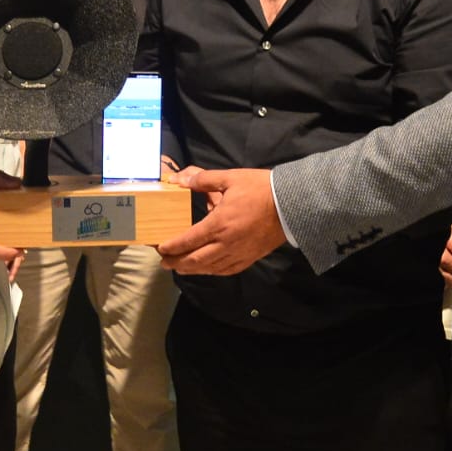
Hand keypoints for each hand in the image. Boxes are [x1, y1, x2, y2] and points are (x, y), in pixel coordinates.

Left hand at [157, 167, 284, 275]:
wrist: (290, 205)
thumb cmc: (260, 189)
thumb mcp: (231, 178)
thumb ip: (204, 180)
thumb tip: (181, 179)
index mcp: (219, 223)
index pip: (189, 240)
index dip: (172, 246)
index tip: (160, 248)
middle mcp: (226, 243)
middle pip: (196, 259)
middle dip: (177, 262)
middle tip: (165, 263)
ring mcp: (239, 253)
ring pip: (210, 268)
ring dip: (192, 270)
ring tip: (181, 268)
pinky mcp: (250, 257)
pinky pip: (227, 270)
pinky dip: (213, 272)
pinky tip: (207, 270)